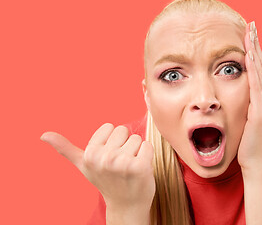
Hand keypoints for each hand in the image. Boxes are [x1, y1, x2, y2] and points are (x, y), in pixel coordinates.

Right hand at [40, 123, 154, 211]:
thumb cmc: (106, 181)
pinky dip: (147, 155)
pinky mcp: (140, 167)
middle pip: (124, 130)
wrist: (126, 205)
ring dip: (136, 151)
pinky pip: (148, 146)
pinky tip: (140, 170)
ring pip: (137, 138)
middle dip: (124, 144)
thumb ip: (65, 149)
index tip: (109, 157)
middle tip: (121, 164)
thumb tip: (43, 135)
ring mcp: (122, 163)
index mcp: (90, 154)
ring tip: (130, 167)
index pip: (110, 127)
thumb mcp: (83, 165)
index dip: (112, 141)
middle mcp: (104, 158)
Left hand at [237, 21, 261, 170]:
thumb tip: (234, 91)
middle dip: (256, 44)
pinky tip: (250, 56)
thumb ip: (244, 101)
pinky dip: (254, 70)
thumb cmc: (246, 139)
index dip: (255, 50)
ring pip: (261, 71)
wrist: (252, 160)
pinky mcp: (260, 111)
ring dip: (255, 51)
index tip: (249, 34)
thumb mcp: (244, 115)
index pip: (259, 69)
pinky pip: (256, 86)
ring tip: (251, 33)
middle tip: (252, 25)